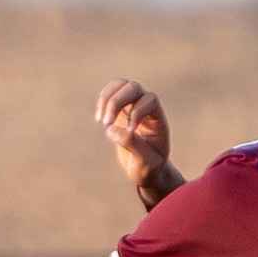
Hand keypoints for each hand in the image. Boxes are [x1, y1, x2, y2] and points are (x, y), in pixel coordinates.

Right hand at [96, 78, 180, 204]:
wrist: (146, 172)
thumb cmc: (150, 168)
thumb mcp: (145, 162)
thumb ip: (132, 145)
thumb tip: (111, 129)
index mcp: (158, 119)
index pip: (149, 100)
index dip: (137, 112)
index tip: (129, 132)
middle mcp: (147, 108)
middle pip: (133, 87)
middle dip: (116, 102)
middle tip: (105, 123)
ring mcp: (133, 107)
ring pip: (121, 85)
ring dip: (107, 98)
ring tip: (100, 120)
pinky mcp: (120, 111)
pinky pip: (111, 94)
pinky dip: (102, 102)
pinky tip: (99, 119)